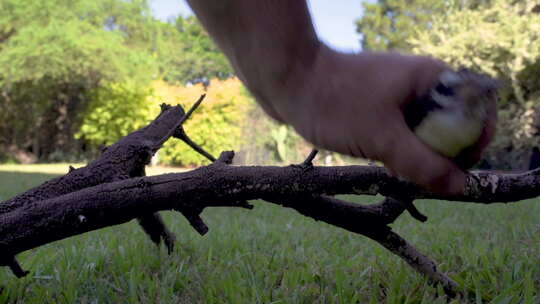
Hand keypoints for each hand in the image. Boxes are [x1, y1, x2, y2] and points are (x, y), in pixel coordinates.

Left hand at [274, 47, 467, 193]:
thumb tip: (460, 187)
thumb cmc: (335, 102)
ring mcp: (397, 95)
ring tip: (397, 171)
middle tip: (421, 177)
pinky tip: (382, 164)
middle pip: (450, 125)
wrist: (286, 82)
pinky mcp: (378, 107)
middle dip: (441, 155)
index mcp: (431, 79)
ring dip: (416, 156)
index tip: (456, 170)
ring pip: (422, 133)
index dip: (473, 143)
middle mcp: (419, 84)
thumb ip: (423, 164)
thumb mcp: (383, 138)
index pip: (476, 112)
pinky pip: (400, 133)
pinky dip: (397, 150)